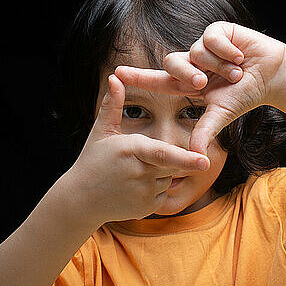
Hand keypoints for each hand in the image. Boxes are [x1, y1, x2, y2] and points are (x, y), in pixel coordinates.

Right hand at [63, 74, 210, 223]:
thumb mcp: (101, 132)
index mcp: (130, 150)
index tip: (205, 161)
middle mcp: (140, 173)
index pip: (162, 154)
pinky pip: (164, 193)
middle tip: (140, 160)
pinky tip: (134, 187)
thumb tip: (115, 77)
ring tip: (132, 174)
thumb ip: (112, 105)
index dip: (185, 158)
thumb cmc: (92, 161)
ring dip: (159, 173)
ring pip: (169, 176)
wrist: (80, 201)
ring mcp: (144, 193)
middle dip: (166, 158)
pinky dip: (155, 188)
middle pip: (172, 162)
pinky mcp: (148, 208)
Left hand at [114, 21, 285, 155]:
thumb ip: (205, 132)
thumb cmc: (246, 95)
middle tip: (206, 82)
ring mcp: (204, 47)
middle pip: (172, 63)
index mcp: (189, 83)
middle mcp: (193, 63)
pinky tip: (240, 56)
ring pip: (194, 51)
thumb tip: (194, 156)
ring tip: (236, 72)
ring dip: (217, 65)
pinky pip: (210, 38)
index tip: (116, 75)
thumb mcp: (222, 114)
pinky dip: (226, 51)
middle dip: (188, 74)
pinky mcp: (218, 31)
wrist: (273, 76)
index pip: (158, 80)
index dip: (138, 77)